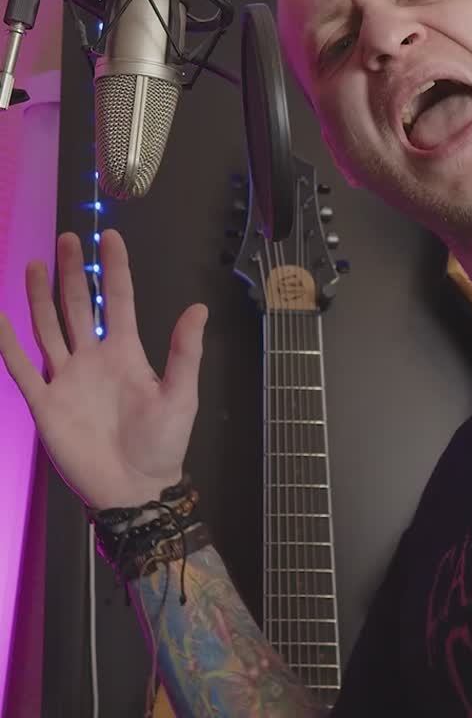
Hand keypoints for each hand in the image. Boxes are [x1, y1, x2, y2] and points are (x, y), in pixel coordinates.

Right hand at [0, 229, 207, 510]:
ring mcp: (67, 379)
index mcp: (126, 353)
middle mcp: (93, 359)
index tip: (109, 236)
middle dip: (73, 273)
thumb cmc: (163, 444)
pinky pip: (22, 369)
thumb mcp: (181, 394)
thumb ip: (185, 351)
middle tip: (68, 239)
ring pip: (49, 328)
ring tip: (36, 265)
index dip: (114, 269)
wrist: (134, 489)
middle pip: (78, 306)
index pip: (117, 300)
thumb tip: (198, 307)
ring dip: (41, 298)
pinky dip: (8, 345)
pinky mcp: (46, 404)